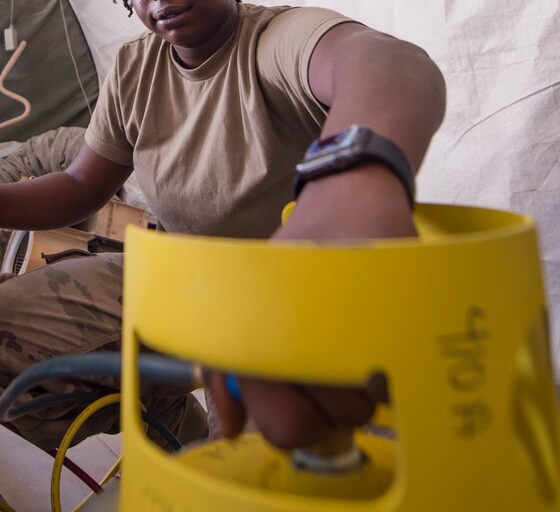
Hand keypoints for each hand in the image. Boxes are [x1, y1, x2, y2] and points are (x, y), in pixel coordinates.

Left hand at [207, 164, 410, 450]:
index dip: (302, 422)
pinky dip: (397, 353)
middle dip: (340, 405)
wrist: (346, 200)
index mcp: (258, 341)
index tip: (308, 394)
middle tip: (336, 360)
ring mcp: (350, 326)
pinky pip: (404, 367)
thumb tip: (232, 427)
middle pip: (336, 421)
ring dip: (370, 377)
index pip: (284, 430)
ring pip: (372, 401)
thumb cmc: (294, 261)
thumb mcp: (246, 307)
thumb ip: (227, 373)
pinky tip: (381, 320)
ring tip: (357, 330)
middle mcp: (300, 338)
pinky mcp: (392, 310)